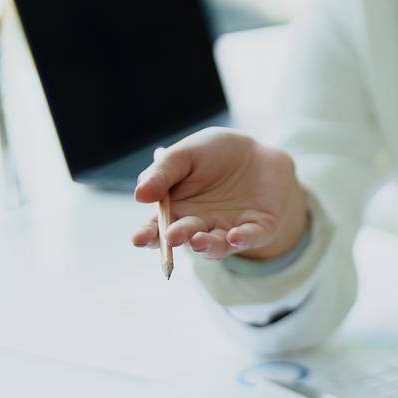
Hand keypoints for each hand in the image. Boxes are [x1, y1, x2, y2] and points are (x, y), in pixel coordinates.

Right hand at [130, 128, 307, 261]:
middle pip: (186, 238)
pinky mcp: (259, 228)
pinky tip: (235, 236)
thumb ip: (162, 173)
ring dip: (207, 245)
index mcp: (177, 210)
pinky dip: (244, 239)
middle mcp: (201, 225)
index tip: (138, 239)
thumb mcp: (184, 155)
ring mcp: (230, 229)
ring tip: (198, 241)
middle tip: (172, 236)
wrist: (257, 152)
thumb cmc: (214, 153)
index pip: (158, 228)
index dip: (148, 235)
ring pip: (216, 245)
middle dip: (178, 238)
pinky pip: (251, 237)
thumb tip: (140, 196)